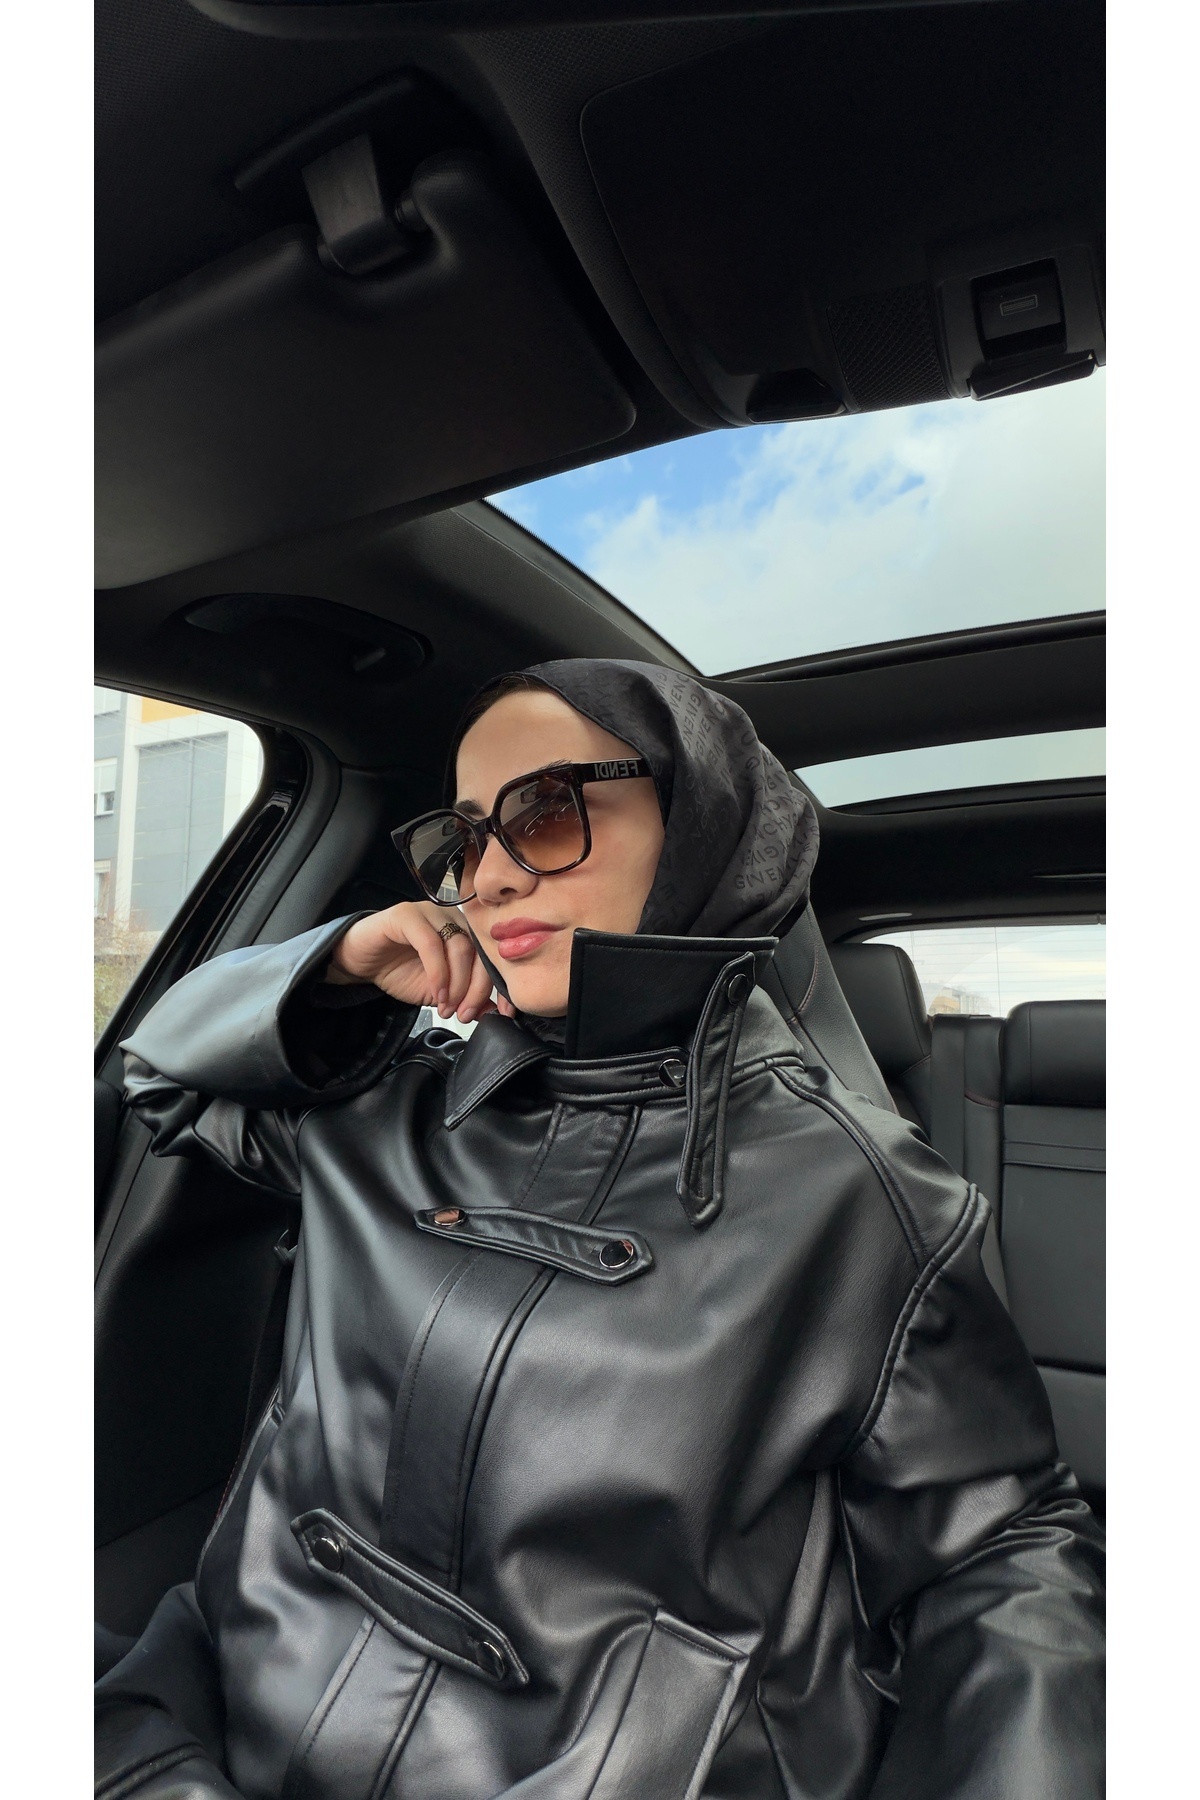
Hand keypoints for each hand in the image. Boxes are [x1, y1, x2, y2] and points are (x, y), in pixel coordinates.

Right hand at [326, 903, 498, 1023]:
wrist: (360, 963)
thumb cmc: (398, 971)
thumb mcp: (438, 994)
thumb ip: (465, 999)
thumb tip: (494, 1012)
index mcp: (465, 933)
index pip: (492, 957)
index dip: (500, 986)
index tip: (505, 1013)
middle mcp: (452, 918)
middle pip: (479, 952)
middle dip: (476, 989)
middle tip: (465, 1014)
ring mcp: (430, 912)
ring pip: (459, 946)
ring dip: (457, 983)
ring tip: (447, 1006)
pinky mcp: (406, 914)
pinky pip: (430, 942)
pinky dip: (437, 971)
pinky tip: (435, 991)